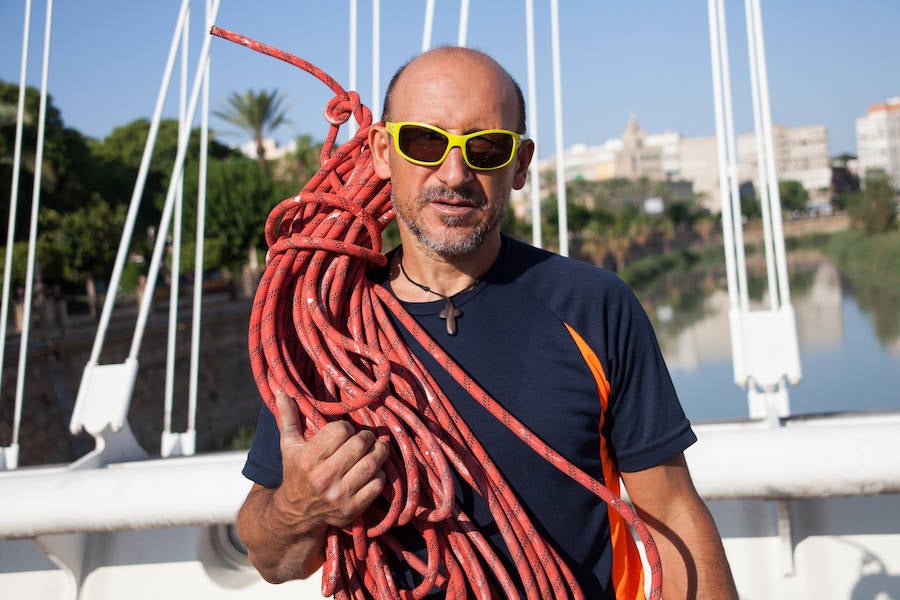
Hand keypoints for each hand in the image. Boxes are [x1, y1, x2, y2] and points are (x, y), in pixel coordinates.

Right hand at [271, 390, 389, 532]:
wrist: (295, 514)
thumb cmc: (295, 472)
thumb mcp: (288, 445)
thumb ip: (288, 418)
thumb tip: (281, 391)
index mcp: (307, 459)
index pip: (341, 431)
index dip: (347, 427)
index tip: (346, 430)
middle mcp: (322, 478)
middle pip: (359, 445)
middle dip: (367, 437)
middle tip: (367, 436)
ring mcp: (338, 496)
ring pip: (371, 464)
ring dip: (379, 452)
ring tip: (377, 447)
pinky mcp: (351, 509)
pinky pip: (377, 485)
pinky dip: (379, 474)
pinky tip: (373, 470)